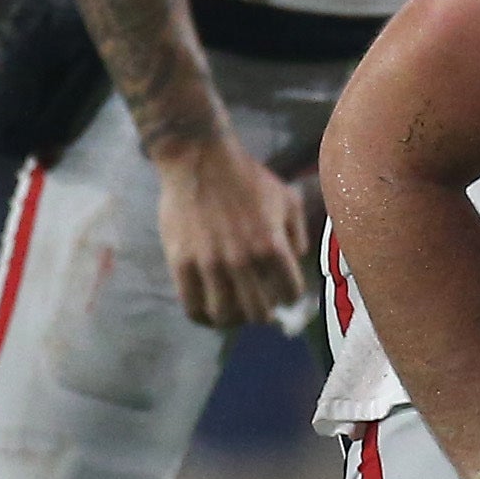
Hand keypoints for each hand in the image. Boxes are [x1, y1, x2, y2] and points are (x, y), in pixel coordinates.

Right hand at [153, 130, 311, 329]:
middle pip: (258, 312)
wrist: (199, 159)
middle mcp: (243, 261)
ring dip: (233, 319)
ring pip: (225, 316)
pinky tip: (206, 311)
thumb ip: (298, 234)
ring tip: (232, 312)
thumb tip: (295, 263)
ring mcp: (210, 265)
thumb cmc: (246, 177)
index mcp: (272, 246)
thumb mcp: (287, 198)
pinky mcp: (181, 264)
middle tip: (257, 306)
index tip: (281, 294)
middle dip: (262, 313)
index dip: (288, 297)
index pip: (289, 294)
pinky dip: (202, 317)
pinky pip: (192, 307)